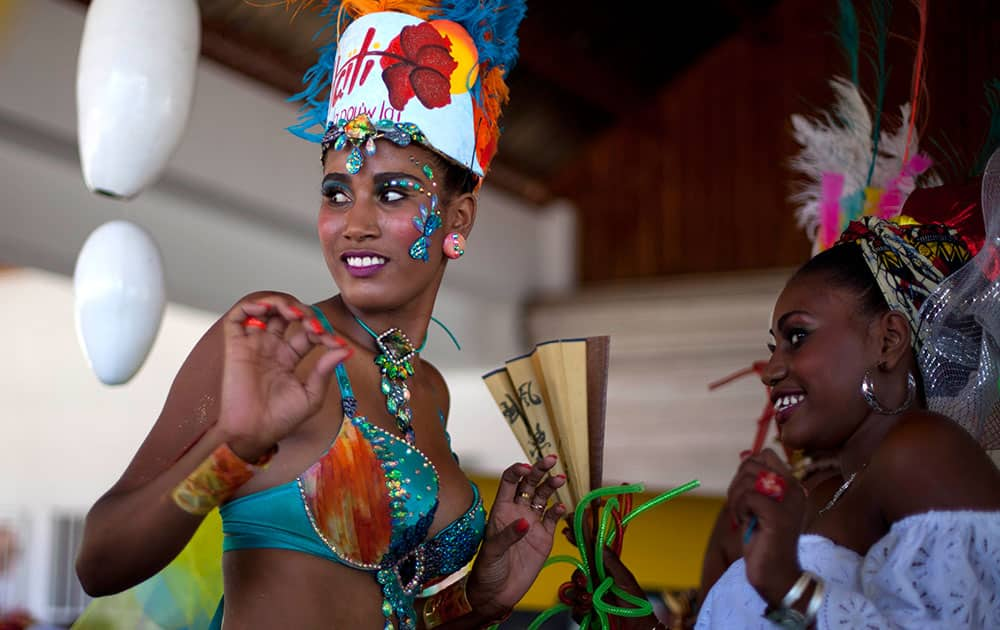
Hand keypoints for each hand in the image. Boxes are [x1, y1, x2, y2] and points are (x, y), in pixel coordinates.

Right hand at [218, 295, 350, 459]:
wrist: (254, 434)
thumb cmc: (280, 420)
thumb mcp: (311, 395)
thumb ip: (324, 370)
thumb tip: (345, 349)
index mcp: (289, 357)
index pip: (308, 331)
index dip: (322, 330)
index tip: (333, 342)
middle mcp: (272, 346)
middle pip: (287, 313)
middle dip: (304, 311)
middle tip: (313, 324)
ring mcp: (254, 343)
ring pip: (265, 307)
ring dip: (281, 302)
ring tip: (294, 312)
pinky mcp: (236, 345)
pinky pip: (239, 315)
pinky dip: (252, 304)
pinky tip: (267, 309)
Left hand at [466, 456, 567, 619]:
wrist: (497, 594)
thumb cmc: (487, 570)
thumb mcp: (492, 551)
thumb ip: (508, 535)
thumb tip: (525, 522)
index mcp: (501, 509)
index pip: (509, 481)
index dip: (517, 471)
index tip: (526, 469)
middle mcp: (517, 511)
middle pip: (530, 483)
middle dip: (540, 469)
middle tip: (551, 459)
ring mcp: (532, 523)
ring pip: (544, 497)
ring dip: (551, 485)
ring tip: (560, 478)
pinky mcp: (544, 537)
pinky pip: (553, 518)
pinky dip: (558, 511)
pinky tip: (561, 507)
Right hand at [561, 507, 662, 629]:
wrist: (636, 628)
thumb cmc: (636, 605)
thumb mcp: (624, 579)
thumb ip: (610, 561)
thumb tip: (598, 541)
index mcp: (605, 573)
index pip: (589, 555)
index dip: (578, 544)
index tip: (567, 532)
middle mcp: (596, 585)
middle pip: (577, 576)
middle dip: (578, 579)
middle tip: (585, 584)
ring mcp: (590, 600)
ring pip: (572, 593)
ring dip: (580, 597)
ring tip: (591, 602)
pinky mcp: (586, 615)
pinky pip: (573, 610)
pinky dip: (580, 610)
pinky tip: (590, 612)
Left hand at [727, 448, 805, 605]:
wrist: (777, 576)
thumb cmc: (765, 542)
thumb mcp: (757, 507)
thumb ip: (753, 482)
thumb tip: (744, 455)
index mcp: (792, 485)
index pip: (767, 455)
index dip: (748, 468)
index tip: (744, 491)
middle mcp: (794, 489)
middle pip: (754, 463)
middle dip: (737, 482)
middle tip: (738, 505)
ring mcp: (788, 501)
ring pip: (749, 478)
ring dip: (735, 497)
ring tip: (741, 516)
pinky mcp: (778, 514)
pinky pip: (749, 496)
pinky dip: (739, 508)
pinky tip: (744, 522)